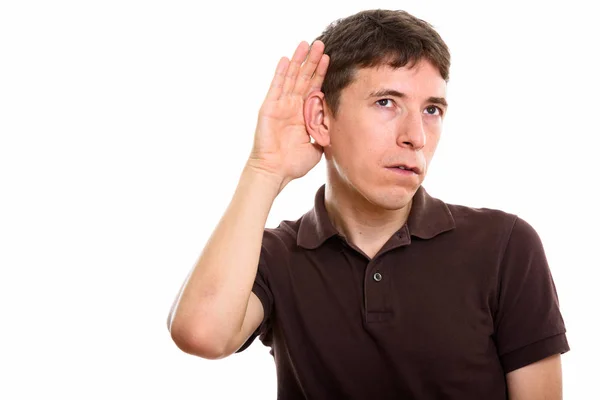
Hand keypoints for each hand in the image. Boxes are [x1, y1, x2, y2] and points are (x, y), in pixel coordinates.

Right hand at [247, 40, 329, 188]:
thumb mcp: (317, 147)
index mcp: (303, 114)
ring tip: (306, 44)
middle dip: (312, 61)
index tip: (331, 59)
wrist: (275, 172)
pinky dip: (281, 73)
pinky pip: (276, 87)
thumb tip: (338, 128)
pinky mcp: (269, 107)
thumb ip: (325, 134)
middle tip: (321, 44)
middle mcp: (291, 106)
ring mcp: (280, 105)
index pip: (314, 88)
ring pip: (291, 78)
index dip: (322, 73)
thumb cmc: (292, 163)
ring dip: (299, 61)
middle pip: (303, 78)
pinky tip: (287, 59)